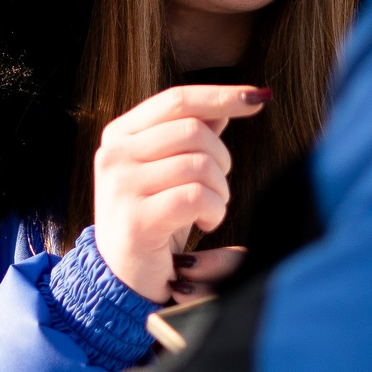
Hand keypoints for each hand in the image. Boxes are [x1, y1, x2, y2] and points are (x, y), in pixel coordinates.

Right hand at [92, 84, 266, 302]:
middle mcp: (114, 155)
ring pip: (198, 164)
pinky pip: (195, 197)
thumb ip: (191, 135)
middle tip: (218, 188)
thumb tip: (227, 105)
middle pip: (193, 130)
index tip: (258, 98)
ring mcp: (121, 187)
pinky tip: (206, 223)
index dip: (220, 95)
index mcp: (120, 135)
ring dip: (219, 190)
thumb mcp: (168, 170)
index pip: (176, 100)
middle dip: (221, 159)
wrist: (121, 276)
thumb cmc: (153, 218)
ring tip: (211, 209)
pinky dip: (213, 210)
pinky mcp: (136, 220)